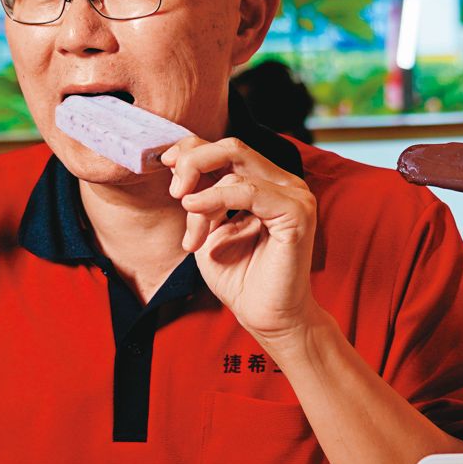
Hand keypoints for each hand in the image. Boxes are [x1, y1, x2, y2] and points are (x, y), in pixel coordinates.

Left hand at [161, 136, 319, 344]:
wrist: (265, 317)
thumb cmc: (239, 278)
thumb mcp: (207, 229)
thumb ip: (198, 197)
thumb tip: (177, 165)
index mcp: (265, 183)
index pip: (226, 148)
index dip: (192, 150)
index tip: (166, 165)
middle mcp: (283, 183)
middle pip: (232, 146)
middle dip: (193, 161)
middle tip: (173, 188)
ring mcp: (294, 195)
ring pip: (235, 167)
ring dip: (201, 197)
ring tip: (192, 233)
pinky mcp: (297, 212)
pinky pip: (249, 190)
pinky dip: (216, 196)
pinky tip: (194, 207)